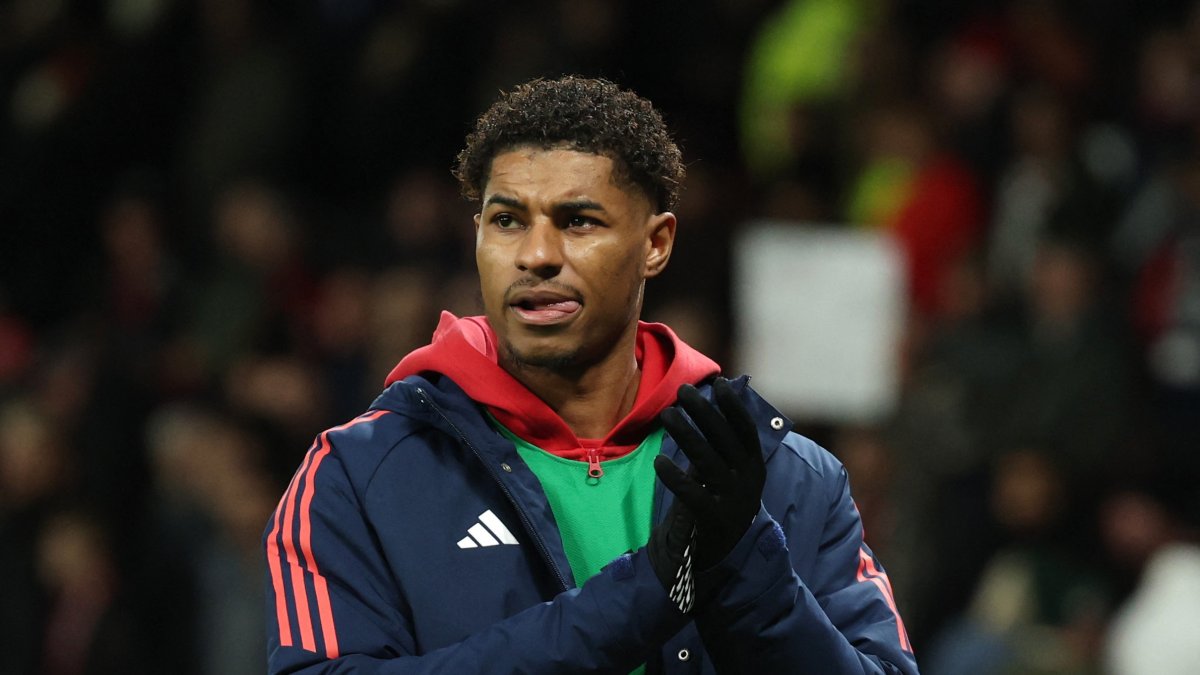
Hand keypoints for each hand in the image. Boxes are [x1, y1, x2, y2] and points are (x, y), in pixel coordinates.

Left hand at [655, 378, 765, 571]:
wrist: (721, 553)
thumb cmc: (720, 500)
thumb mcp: (730, 472)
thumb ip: (721, 443)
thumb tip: (712, 401)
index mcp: (753, 466)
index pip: (746, 430)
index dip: (734, 406)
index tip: (719, 383)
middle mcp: (747, 481)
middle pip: (724, 440)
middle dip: (704, 412)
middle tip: (683, 390)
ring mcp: (731, 501)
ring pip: (706, 461)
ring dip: (686, 434)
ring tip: (667, 414)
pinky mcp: (712, 520)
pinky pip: (691, 494)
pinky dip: (674, 476)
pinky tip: (658, 461)